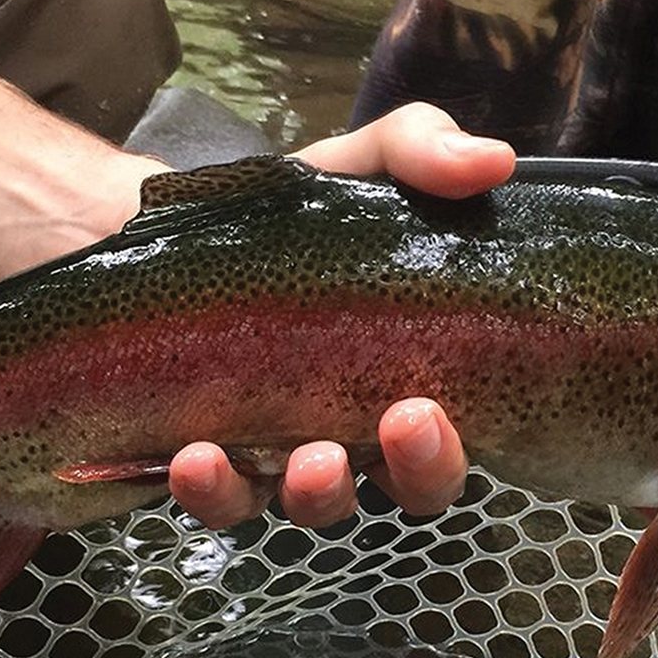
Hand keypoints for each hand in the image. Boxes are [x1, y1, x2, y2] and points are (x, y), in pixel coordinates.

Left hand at [168, 102, 514, 527]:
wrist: (162, 226)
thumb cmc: (284, 214)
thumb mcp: (356, 164)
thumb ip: (421, 153)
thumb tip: (495, 160)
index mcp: (401, 375)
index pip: (447, 442)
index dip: (447, 450)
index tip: (429, 409)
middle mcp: (349, 429)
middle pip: (401, 488)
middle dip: (412, 472)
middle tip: (400, 426)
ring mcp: (275, 453)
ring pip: (308, 505)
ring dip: (314, 494)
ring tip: (307, 462)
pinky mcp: (202, 459)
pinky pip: (215, 499)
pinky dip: (210, 490)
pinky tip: (195, 459)